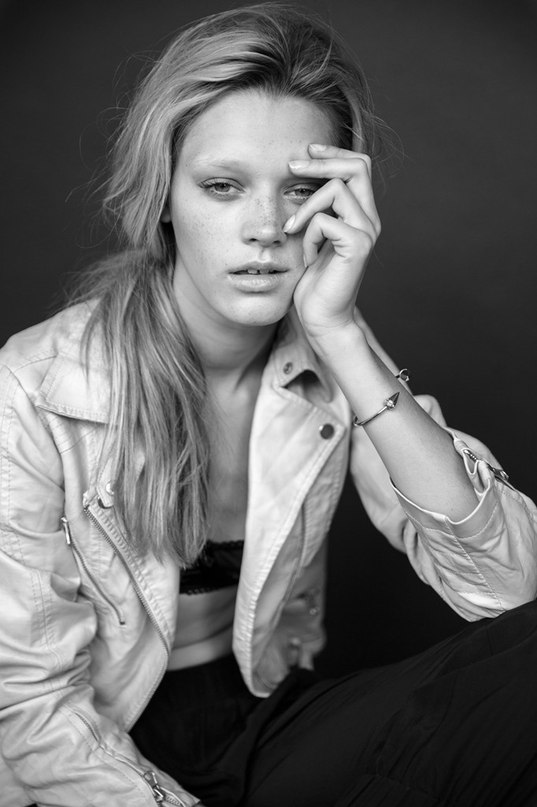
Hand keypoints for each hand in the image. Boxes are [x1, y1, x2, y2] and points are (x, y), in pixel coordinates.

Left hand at [284, 143, 380, 346]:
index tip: (306, 151)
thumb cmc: (313, 282)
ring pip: (336, 188)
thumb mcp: (311, 238)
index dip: (332, 152)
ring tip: (295, 233)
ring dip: (306, 208)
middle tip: (291, 166)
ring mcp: (366, 232)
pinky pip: (325, 220)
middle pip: (357, 165)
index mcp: (361, 215)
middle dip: (321, 160)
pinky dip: (308, 235)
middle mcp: (369, 220)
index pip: (358, 165)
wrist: (322, 319)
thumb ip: (315, 210)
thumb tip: (298, 176)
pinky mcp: (357, 246)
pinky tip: (307, 256)